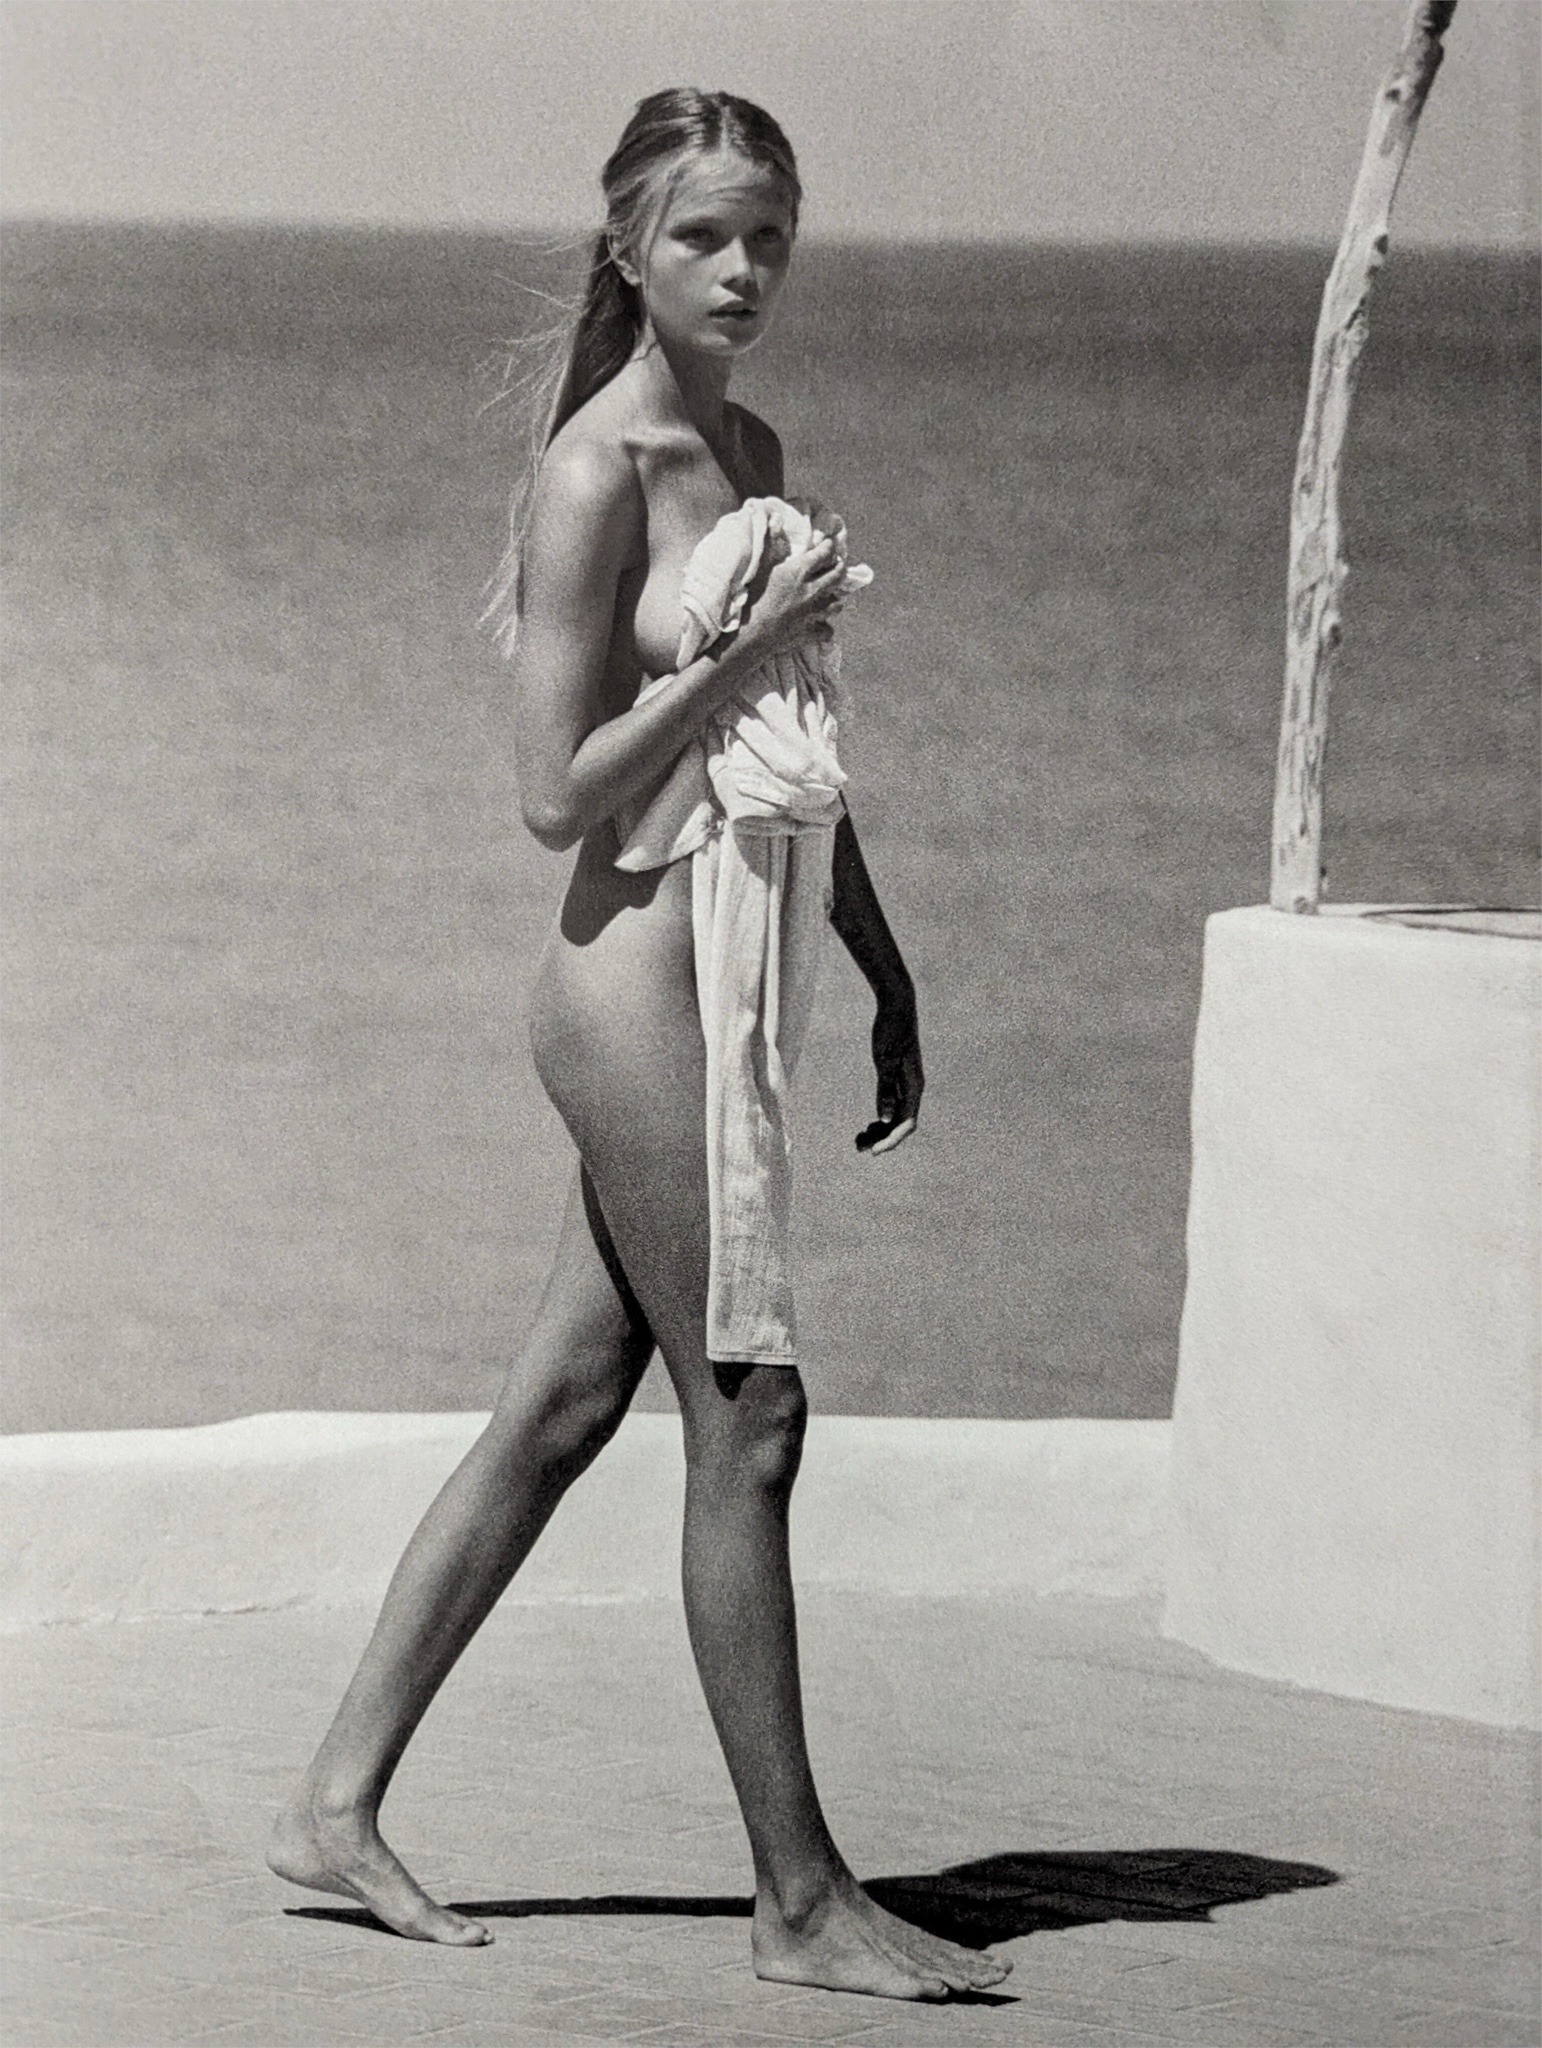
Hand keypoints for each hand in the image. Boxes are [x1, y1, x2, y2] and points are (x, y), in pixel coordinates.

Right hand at [733, 533, 847, 665]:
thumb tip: (775, 519)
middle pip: (837, 576)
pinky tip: (821, 625)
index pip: (824, 553)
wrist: (748, 636)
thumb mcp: (758, 567)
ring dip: (835, 597)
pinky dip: (826, 627)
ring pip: (836, 603)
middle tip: (837, 564)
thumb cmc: (750, 599)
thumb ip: (769, 542)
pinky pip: (828, 630)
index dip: (828, 547)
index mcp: (799, 572)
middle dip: (839, 567)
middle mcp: (811, 591)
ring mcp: (813, 614)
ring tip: (832, 594)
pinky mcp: (810, 633)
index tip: (828, 544)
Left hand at [856, 992, 923, 1154]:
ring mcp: (907, 1085)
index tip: (873, 1151)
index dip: (891, 1140)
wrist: (897, 1006)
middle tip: (858, 1148)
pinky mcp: (899, 1079)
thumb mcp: (885, 1060)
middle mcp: (913, 1089)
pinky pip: (893, 1107)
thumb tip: (884, 1118)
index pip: (906, 1123)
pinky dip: (881, 1119)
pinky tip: (868, 1126)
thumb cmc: (891, 1030)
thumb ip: (885, 1089)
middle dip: (882, 1139)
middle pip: (901, 1124)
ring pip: (896, 1117)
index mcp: (914, 1086)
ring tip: (859, 1141)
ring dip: (881, 1131)